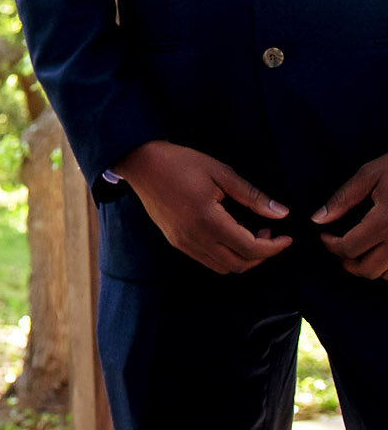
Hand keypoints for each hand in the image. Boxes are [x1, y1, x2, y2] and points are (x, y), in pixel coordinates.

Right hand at [116, 140, 290, 273]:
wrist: (141, 163)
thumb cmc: (181, 162)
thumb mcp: (220, 172)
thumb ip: (252, 195)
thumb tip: (281, 213)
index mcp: (208, 220)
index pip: (250, 249)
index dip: (274, 247)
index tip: (287, 236)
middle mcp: (194, 238)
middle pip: (238, 265)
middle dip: (261, 255)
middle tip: (269, 233)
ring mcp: (182, 242)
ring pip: (222, 267)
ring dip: (243, 257)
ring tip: (250, 233)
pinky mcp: (175, 241)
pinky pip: (207, 260)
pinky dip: (225, 255)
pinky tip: (229, 234)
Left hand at [314, 156, 387, 279]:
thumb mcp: (370, 175)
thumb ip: (343, 198)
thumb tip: (318, 218)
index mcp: (386, 222)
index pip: (349, 248)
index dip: (331, 246)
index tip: (325, 237)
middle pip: (368, 269)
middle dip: (348, 263)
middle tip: (339, 249)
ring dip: (372, 269)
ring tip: (361, 253)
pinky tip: (382, 253)